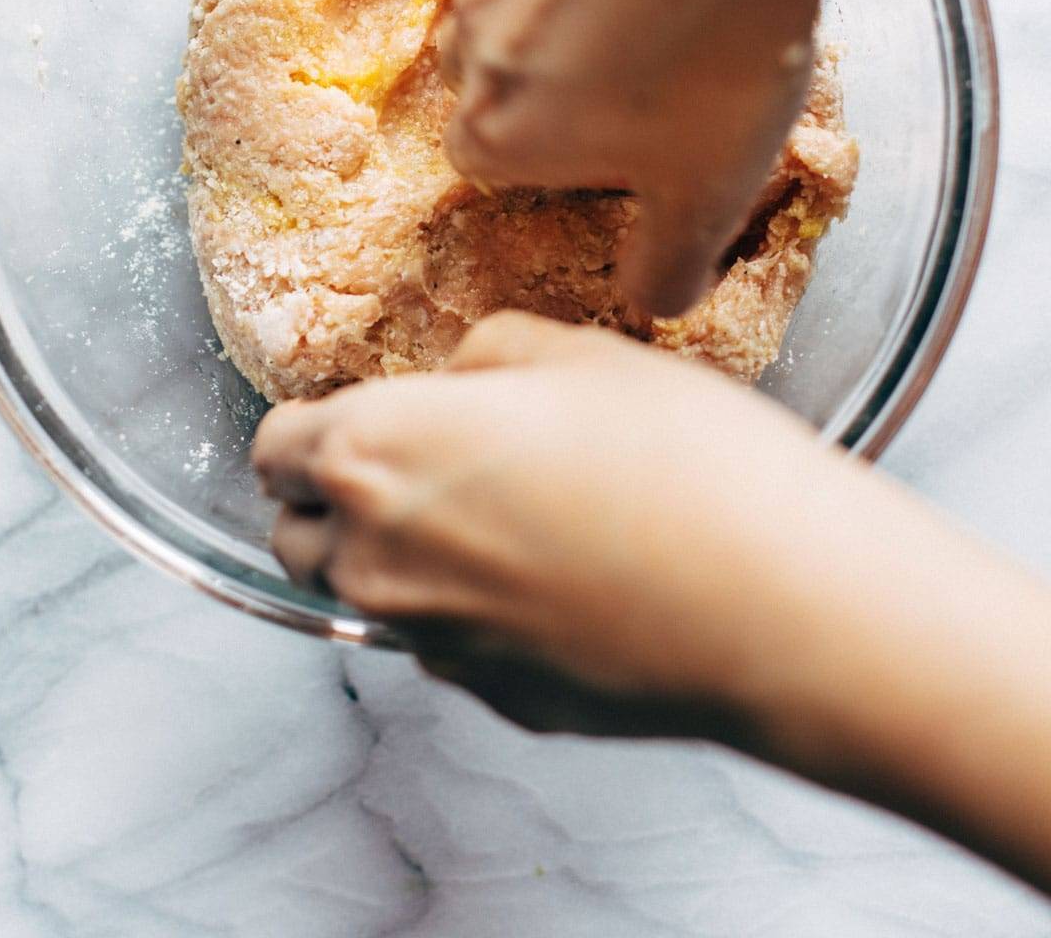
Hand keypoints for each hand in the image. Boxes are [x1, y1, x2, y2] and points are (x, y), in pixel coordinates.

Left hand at [253, 311, 839, 736]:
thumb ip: (486, 354)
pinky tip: (549, 577)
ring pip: (363, 599)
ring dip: (392, 558)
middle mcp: (377, 561)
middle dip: (332, 501)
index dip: (310, 425)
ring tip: (486, 519)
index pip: (274, 447)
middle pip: (298, 536)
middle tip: (413, 465)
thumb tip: (463, 377)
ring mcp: (430, 644)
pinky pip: (442, 644)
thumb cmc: (680, 460)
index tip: (354, 413)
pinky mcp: (492, 699)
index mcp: (375, 453)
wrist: (778, 601)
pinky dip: (465, 611)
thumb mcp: (576, 353)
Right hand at [438, 0, 830, 316]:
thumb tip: (650, 305)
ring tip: (671, 12)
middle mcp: (474, 43)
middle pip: (498, 84)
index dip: (560, 165)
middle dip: (555, 91)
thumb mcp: (709, 195)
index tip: (626, 151)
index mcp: (496, 132)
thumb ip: (666, 269)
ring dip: (575, 19)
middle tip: (652, 83)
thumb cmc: (715, 54)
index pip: (491, 168)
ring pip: (522, 7)